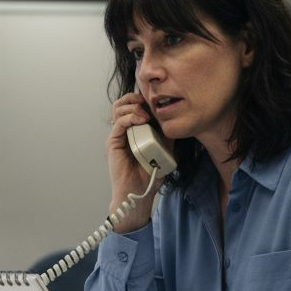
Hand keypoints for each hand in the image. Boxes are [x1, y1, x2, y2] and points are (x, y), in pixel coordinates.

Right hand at [107, 93, 167, 232]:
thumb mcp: (165, 150)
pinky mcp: (113, 142)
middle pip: (122, 103)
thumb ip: (167, 136)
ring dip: (132, 106)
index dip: (142, 99)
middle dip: (134, 98)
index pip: (133, 105)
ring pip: (118, 109)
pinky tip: (141, 120)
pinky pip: (119, 123)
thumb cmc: (150, 174)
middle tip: (147, 103)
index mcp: (134, 130)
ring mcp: (117, 136)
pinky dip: (130, 117)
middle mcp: (123, 130)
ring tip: (145, 114)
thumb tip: (176, 121)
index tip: (156, 102)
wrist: (139, 191)